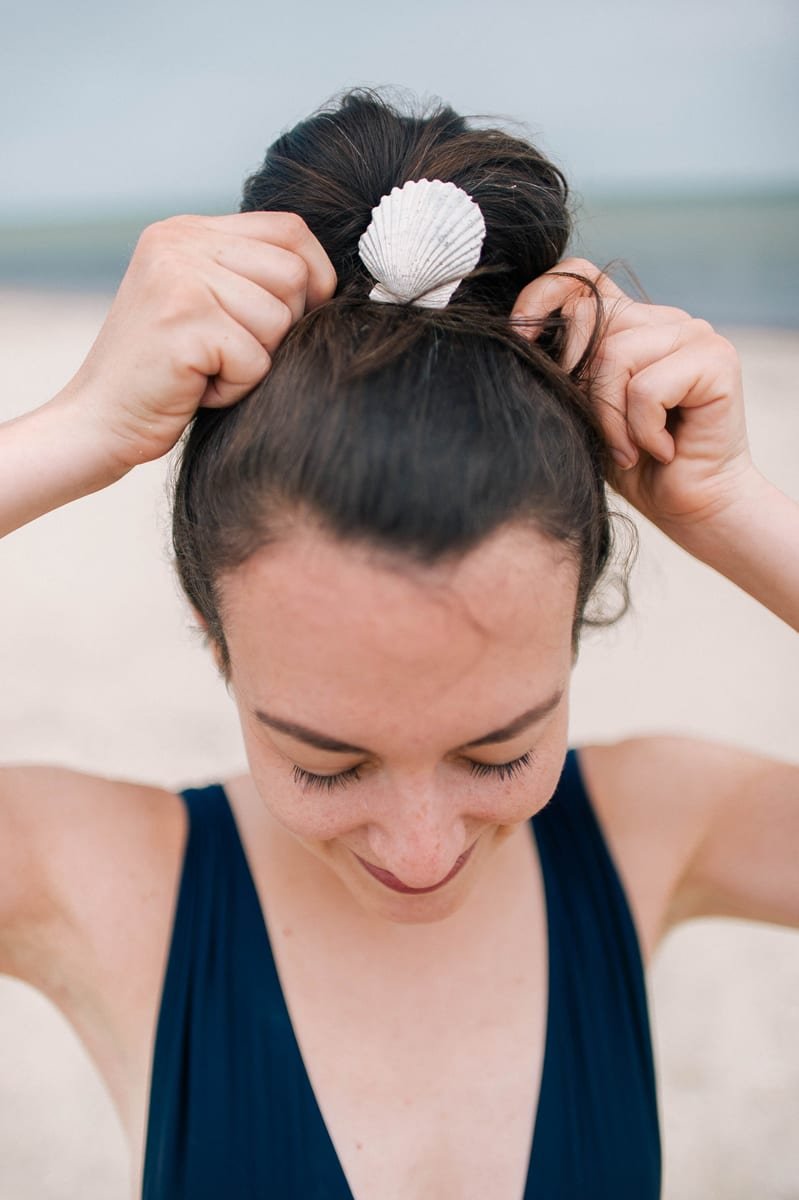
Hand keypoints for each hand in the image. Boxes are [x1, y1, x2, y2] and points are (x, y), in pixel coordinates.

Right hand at [63, 212, 336, 469]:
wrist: (99, 420)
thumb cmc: (165, 373)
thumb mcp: (203, 302)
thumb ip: (249, 276)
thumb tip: (330, 281)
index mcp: (188, 231)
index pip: (290, 229)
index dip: (316, 275)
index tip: (302, 315)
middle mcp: (180, 243)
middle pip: (293, 274)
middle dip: (282, 327)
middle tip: (232, 352)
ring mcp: (179, 280)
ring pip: (279, 320)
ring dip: (255, 361)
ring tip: (209, 369)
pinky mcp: (184, 323)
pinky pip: (256, 360)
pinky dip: (236, 387)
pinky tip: (197, 387)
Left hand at [511, 257, 754, 535]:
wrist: (690, 506)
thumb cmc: (632, 464)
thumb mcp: (583, 411)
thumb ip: (565, 369)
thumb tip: (521, 338)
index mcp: (629, 323)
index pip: (578, 277)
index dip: (541, 298)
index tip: (523, 343)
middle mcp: (663, 318)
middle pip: (588, 321)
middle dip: (582, 389)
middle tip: (607, 436)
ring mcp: (693, 333)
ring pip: (613, 356)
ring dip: (612, 419)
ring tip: (633, 450)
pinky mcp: (716, 360)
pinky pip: (646, 388)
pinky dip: (643, 431)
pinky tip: (664, 449)